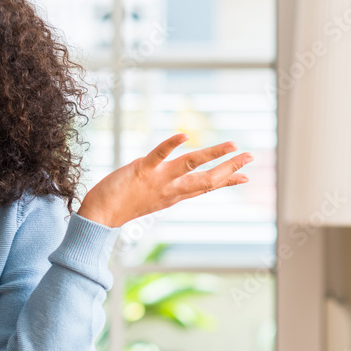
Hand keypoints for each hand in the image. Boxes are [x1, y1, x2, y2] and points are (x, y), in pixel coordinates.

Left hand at [76, 134, 252, 227]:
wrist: (100, 216)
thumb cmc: (123, 205)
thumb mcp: (152, 199)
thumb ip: (168, 190)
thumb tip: (179, 184)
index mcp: (175, 196)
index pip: (206, 188)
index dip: (227, 181)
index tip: (247, 177)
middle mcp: (171, 189)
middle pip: (207, 179)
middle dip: (230, 168)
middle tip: (250, 156)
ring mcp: (159, 180)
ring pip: (191, 166)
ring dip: (213, 154)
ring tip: (233, 144)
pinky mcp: (142, 170)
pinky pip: (159, 155)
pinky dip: (172, 144)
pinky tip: (185, 135)